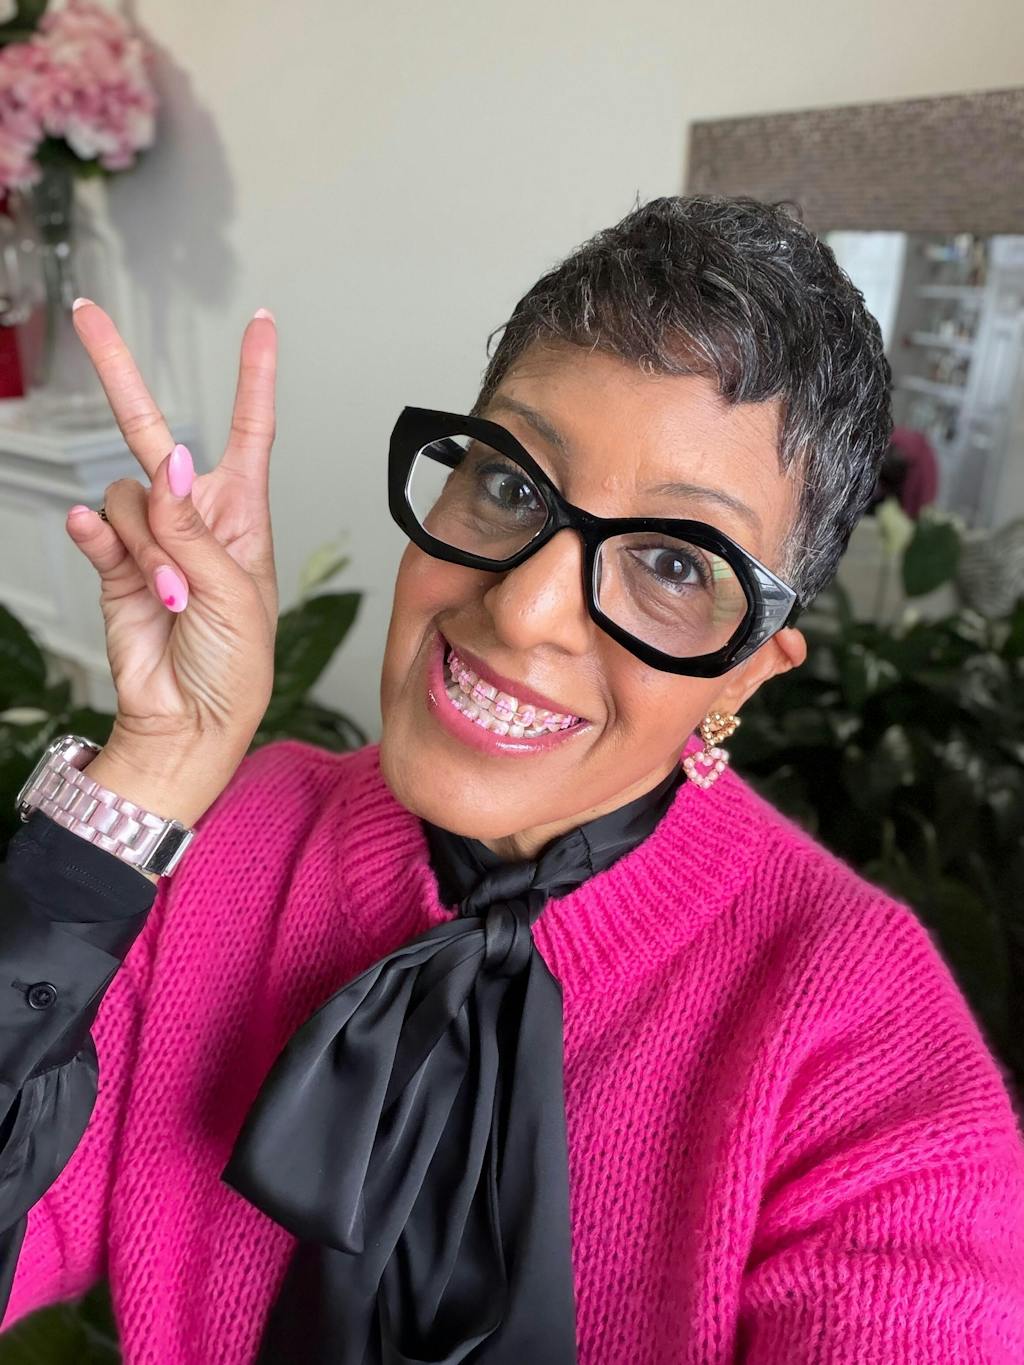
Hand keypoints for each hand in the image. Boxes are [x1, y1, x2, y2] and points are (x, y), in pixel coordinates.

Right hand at [64, 301, 278, 779]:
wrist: (189, 723)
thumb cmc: (235, 667)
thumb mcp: (234, 595)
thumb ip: (194, 529)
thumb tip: (171, 463)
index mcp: (243, 519)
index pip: (250, 432)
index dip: (254, 376)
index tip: (262, 323)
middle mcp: (195, 519)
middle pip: (157, 433)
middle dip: (123, 375)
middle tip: (89, 315)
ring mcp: (150, 540)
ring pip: (128, 496)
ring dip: (148, 545)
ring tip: (171, 596)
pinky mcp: (112, 565)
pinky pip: (97, 528)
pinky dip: (98, 535)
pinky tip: (100, 543)